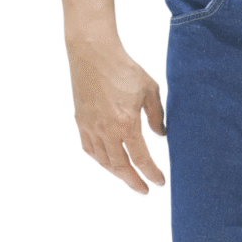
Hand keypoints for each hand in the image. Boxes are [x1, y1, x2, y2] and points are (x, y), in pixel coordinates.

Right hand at [67, 36, 166, 193]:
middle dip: (133, 180)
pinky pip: (89, 148)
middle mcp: (106, 130)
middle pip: (120, 166)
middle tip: (143, 189)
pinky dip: (100, 159)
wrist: (93, 53)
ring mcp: (91, 127)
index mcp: (126, 124)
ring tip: (128, 178)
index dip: (151, 173)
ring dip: (116, 173)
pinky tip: (107, 162)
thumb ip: (157, 115)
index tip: (159, 181)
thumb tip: (160, 134)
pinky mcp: (81, 121)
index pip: (141, 158)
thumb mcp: (150, 90)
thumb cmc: (122, 68)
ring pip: (103, 160)